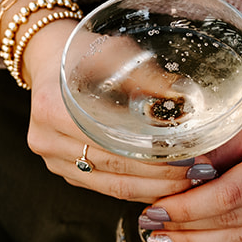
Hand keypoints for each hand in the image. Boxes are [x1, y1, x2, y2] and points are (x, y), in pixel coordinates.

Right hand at [20, 18, 195, 202]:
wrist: (50, 59)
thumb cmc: (82, 52)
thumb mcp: (113, 53)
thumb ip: (146, 75)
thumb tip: (183, 95)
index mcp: (53, 111)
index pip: (110, 146)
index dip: (151, 158)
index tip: (185, 157)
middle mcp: (47, 141)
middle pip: (113, 170)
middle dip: (158, 177)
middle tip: (194, 171)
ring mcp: (53, 159)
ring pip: (109, 186)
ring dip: (150, 188)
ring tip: (185, 181)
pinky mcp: (63, 170)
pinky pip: (103, 187)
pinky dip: (135, 189)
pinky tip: (162, 185)